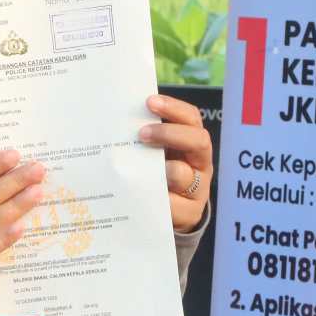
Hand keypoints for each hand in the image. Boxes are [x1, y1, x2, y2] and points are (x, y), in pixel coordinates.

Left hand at [140, 95, 212, 233]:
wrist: (167, 214)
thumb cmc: (156, 175)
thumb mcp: (154, 154)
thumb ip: (145, 139)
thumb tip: (115, 119)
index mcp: (192, 142)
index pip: (190, 118)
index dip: (173, 108)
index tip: (149, 102)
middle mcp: (200, 162)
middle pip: (198, 141)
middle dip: (169, 134)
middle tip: (142, 134)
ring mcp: (198, 189)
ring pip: (186, 176)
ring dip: (165, 171)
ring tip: (142, 170)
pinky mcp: (190, 213)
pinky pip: (176, 206)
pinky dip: (158, 200)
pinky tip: (140, 196)